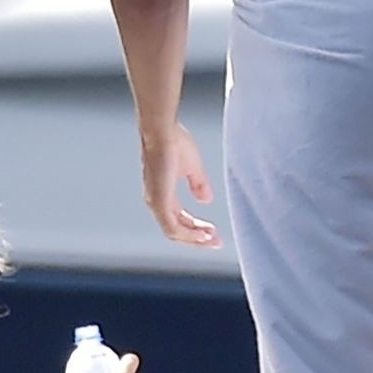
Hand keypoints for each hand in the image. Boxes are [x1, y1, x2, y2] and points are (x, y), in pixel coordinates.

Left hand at [141, 123, 220, 246]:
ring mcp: (155, 203)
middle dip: (198, 238)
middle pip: (177, 230)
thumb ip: (199, 185)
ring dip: (195, 239)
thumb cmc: (173, 141)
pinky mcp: (158, 202)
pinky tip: (203, 235)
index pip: (180, 219)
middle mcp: (156, 201)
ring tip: (212, 240)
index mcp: (163, 194)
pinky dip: (188, 234)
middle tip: (216, 242)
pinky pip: (172, 228)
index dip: (198, 228)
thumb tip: (206, 199)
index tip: (214, 233)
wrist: (162, 131)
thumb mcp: (193, 167)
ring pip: (175, 232)